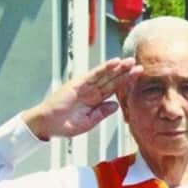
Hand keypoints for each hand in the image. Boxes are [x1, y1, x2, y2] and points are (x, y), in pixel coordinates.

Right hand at [22, 57, 141, 140]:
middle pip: (111, 80)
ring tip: (130, 62)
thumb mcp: (89, 122)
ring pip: (105, 75)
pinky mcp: (78, 83)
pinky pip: (94, 74)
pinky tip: (115, 62)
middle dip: (125, 73)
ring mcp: (85, 86)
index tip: (137, 77)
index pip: (113, 89)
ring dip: (118, 68)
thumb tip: (116, 105)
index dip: (125, 83)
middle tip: (139, 66)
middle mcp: (91, 91)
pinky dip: (104, 68)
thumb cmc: (65, 125)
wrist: (48, 124)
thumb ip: (102, 113)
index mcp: (95, 101)